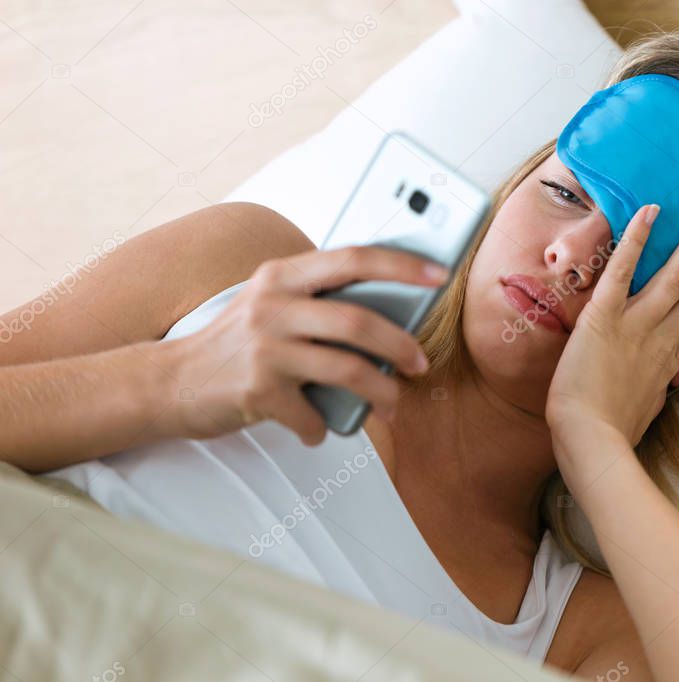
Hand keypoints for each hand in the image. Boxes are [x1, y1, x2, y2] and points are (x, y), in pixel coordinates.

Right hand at [164, 246, 448, 444]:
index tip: (439, 275)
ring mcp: (262, 348)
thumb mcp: (272, 305)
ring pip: (346, 369)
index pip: (353, 258)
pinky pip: (312, 416)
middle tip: (420, 365)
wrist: (168, 382)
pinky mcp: (256, 390)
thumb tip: (394, 316)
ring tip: (391, 406)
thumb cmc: (238, 343)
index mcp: (282, 275)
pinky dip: (324, 428)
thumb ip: (319, 302)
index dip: (401, 265)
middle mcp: (271, 305)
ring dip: (381, 393)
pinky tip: (319, 429)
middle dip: (400, 346)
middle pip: (357, 321)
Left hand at [545, 198, 678, 449]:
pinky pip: (623, 274)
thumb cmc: (612, 432)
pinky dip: (636, 242)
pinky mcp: (603, 319)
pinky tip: (651, 210)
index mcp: (673, 358)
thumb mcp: (651, 404)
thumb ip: (666, 379)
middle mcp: (663, 337)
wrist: (587, 444)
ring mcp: (636, 326)